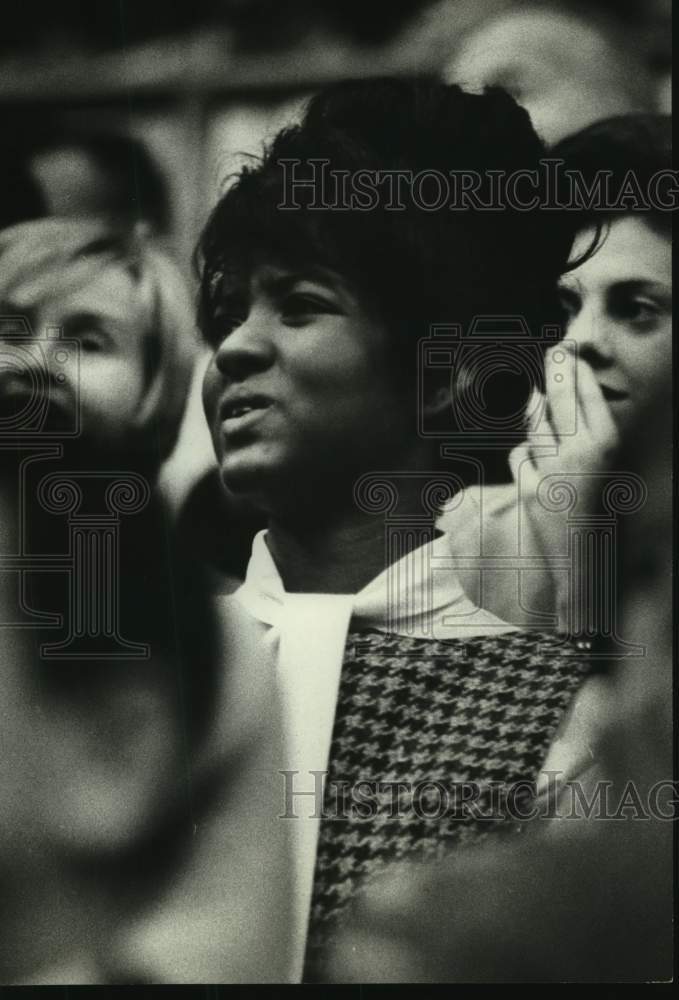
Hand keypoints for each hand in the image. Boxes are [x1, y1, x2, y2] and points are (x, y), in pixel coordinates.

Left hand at [510, 348, 619, 627]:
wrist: (585, 561)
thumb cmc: (598, 512)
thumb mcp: (600, 468)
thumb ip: (580, 436)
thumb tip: (544, 398)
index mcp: (608, 447)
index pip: (588, 395)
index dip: (575, 370)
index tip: (568, 352)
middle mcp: (582, 454)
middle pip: (561, 398)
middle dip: (556, 370)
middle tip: (554, 350)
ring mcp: (554, 471)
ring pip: (535, 427)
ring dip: (535, 416)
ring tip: (539, 403)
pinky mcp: (531, 489)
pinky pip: (522, 457)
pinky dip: (526, 458)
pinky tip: (537, 464)